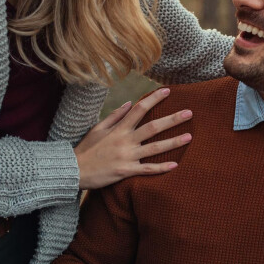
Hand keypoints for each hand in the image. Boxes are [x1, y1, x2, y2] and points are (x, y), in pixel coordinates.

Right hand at [76, 89, 192, 189]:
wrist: (74, 170)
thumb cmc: (86, 148)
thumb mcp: (98, 128)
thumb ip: (115, 116)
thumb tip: (129, 103)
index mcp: (119, 128)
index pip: (140, 109)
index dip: (154, 99)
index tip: (168, 91)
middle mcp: (125, 140)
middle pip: (153, 127)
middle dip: (172, 119)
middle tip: (189, 113)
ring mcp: (127, 156)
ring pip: (154, 148)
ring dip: (173, 142)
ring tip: (189, 137)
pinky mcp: (126, 171)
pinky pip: (147, 169)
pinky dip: (161, 168)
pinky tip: (175, 165)